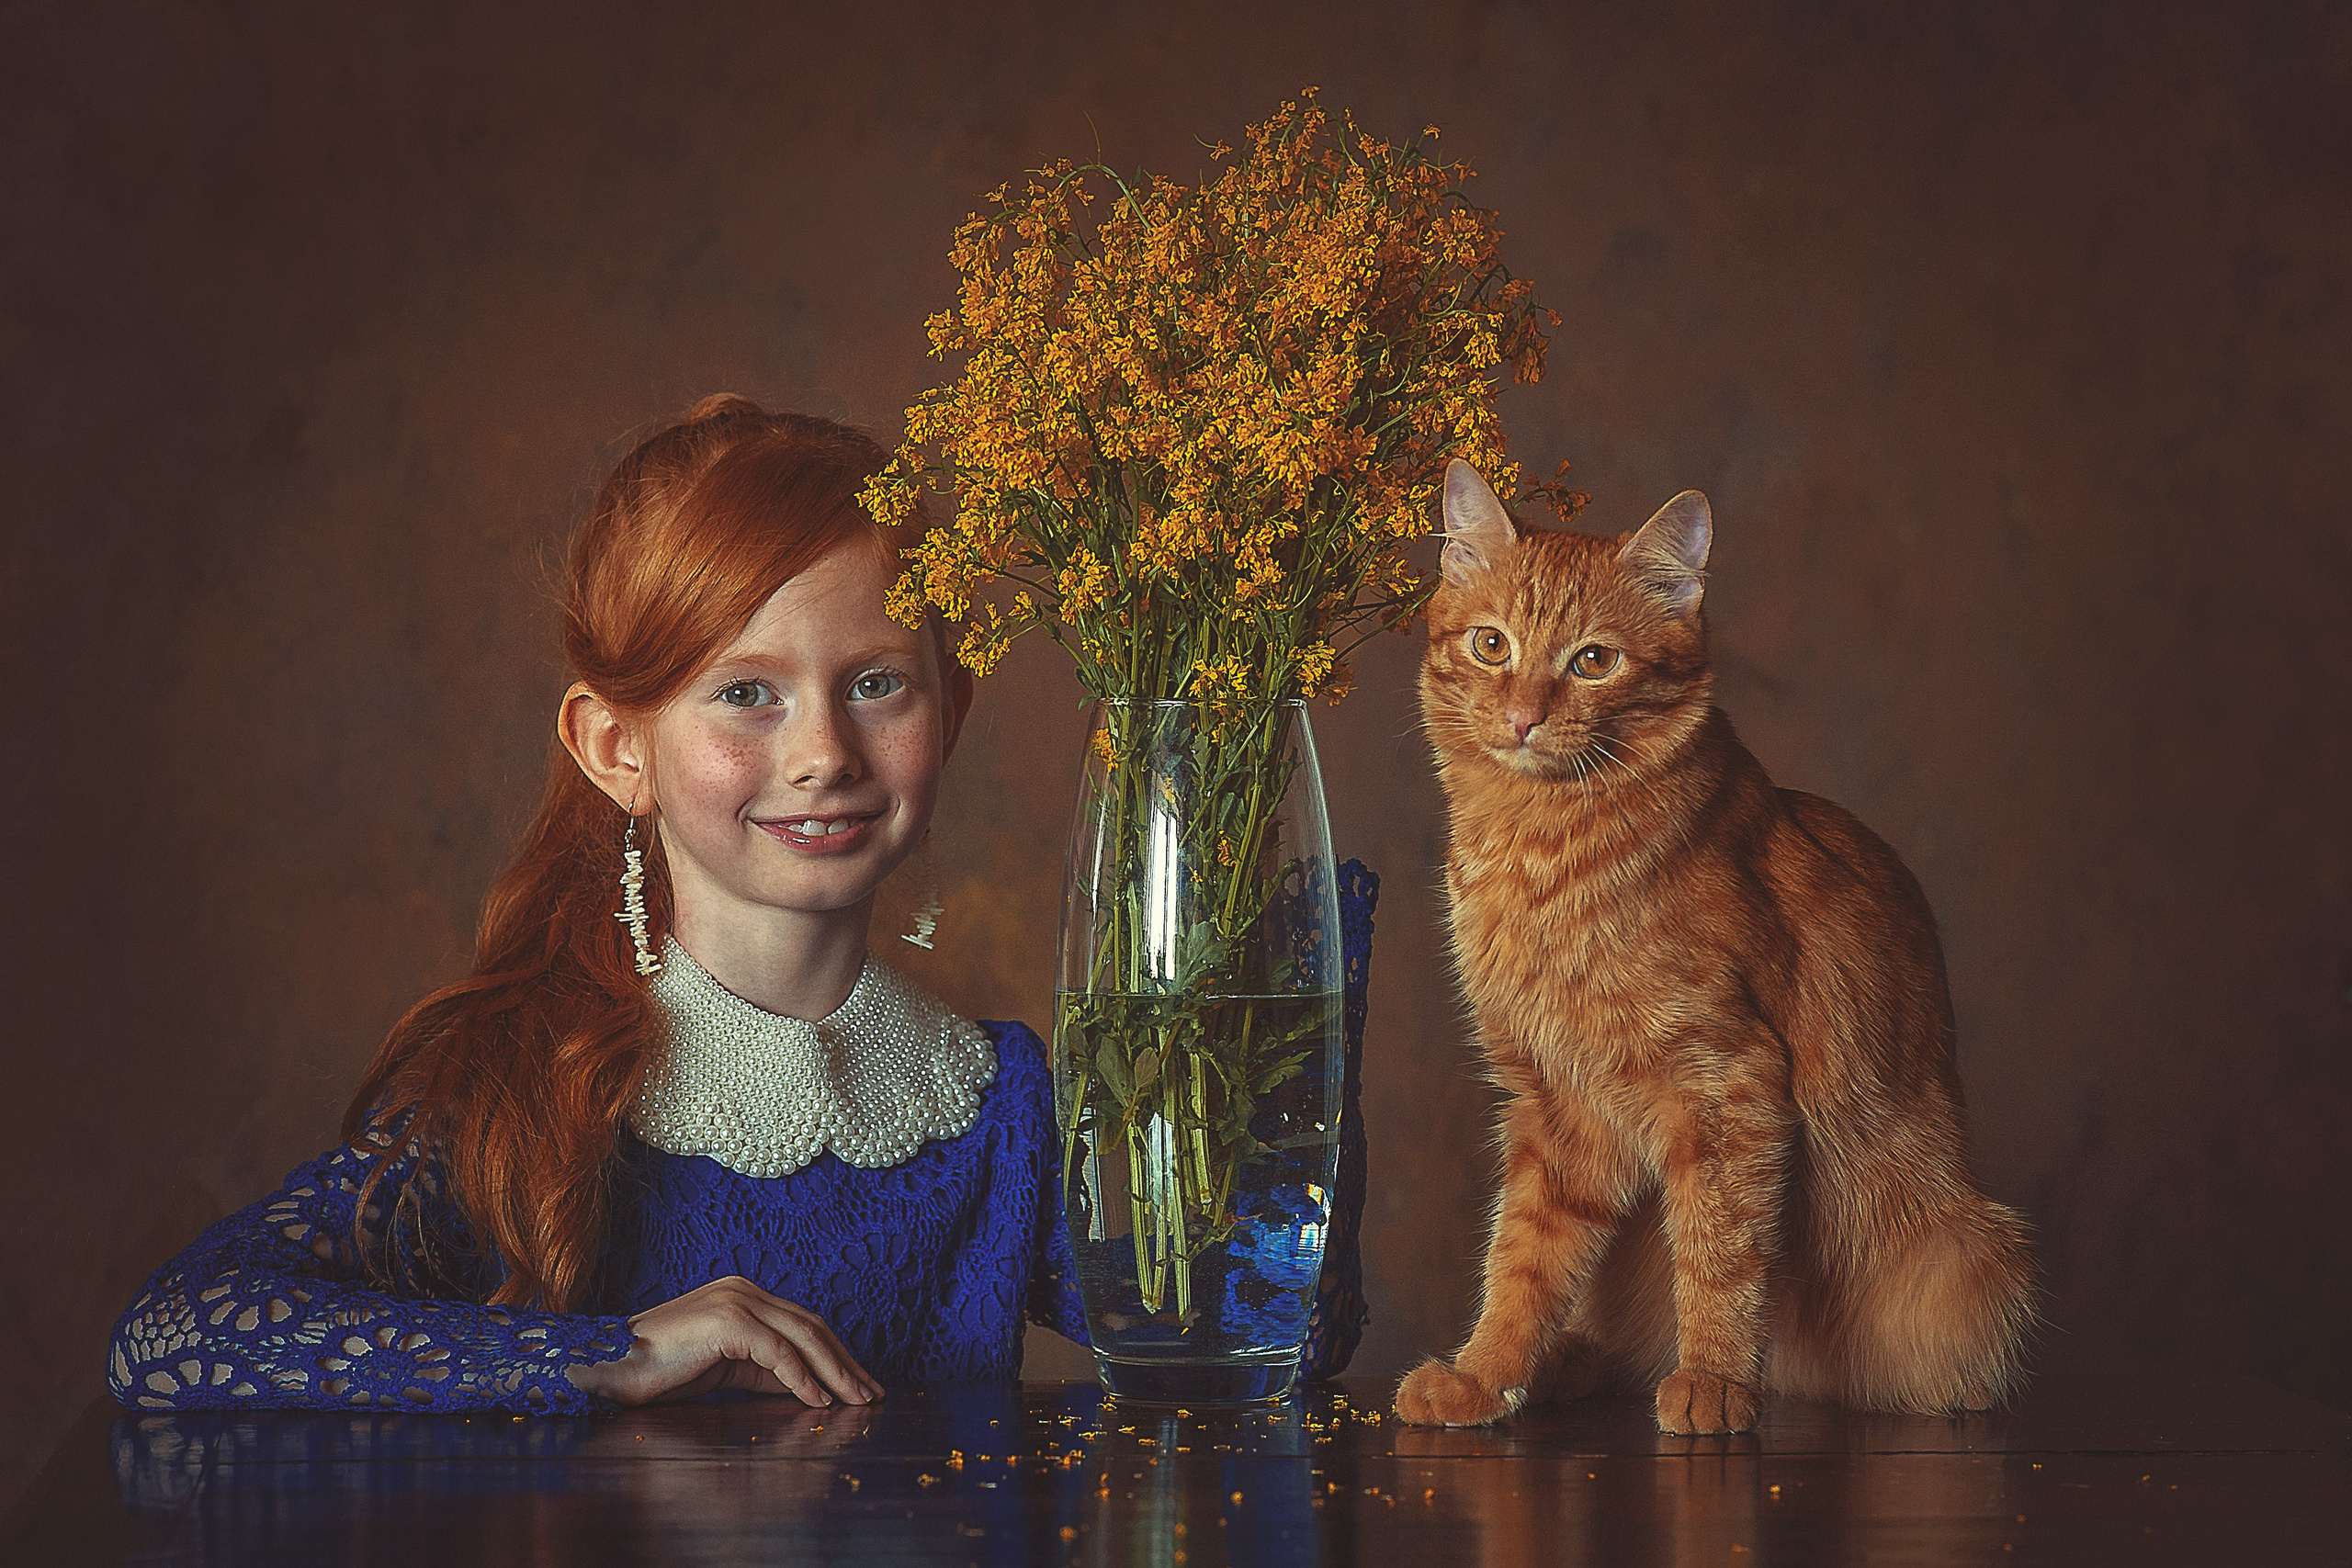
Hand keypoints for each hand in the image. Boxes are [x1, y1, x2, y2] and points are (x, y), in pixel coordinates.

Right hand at [566, 1276, 881, 1407]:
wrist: (608, 1364)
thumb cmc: (660, 1370)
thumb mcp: (726, 1370)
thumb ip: (765, 1371)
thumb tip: (809, 1386)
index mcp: (744, 1296)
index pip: (805, 1324)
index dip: (837, 1354)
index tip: (861, 1383)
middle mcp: (745, 1291)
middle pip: (813, 1326)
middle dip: (847, 1362)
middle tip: (873, 1393)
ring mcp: (737, 1301)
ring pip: (803, 1336)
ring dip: (836, 1371)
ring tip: (857, 1400)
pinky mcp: (728, 1321)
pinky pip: (778, 1352)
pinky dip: (803, 1377)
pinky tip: (819, 1400)